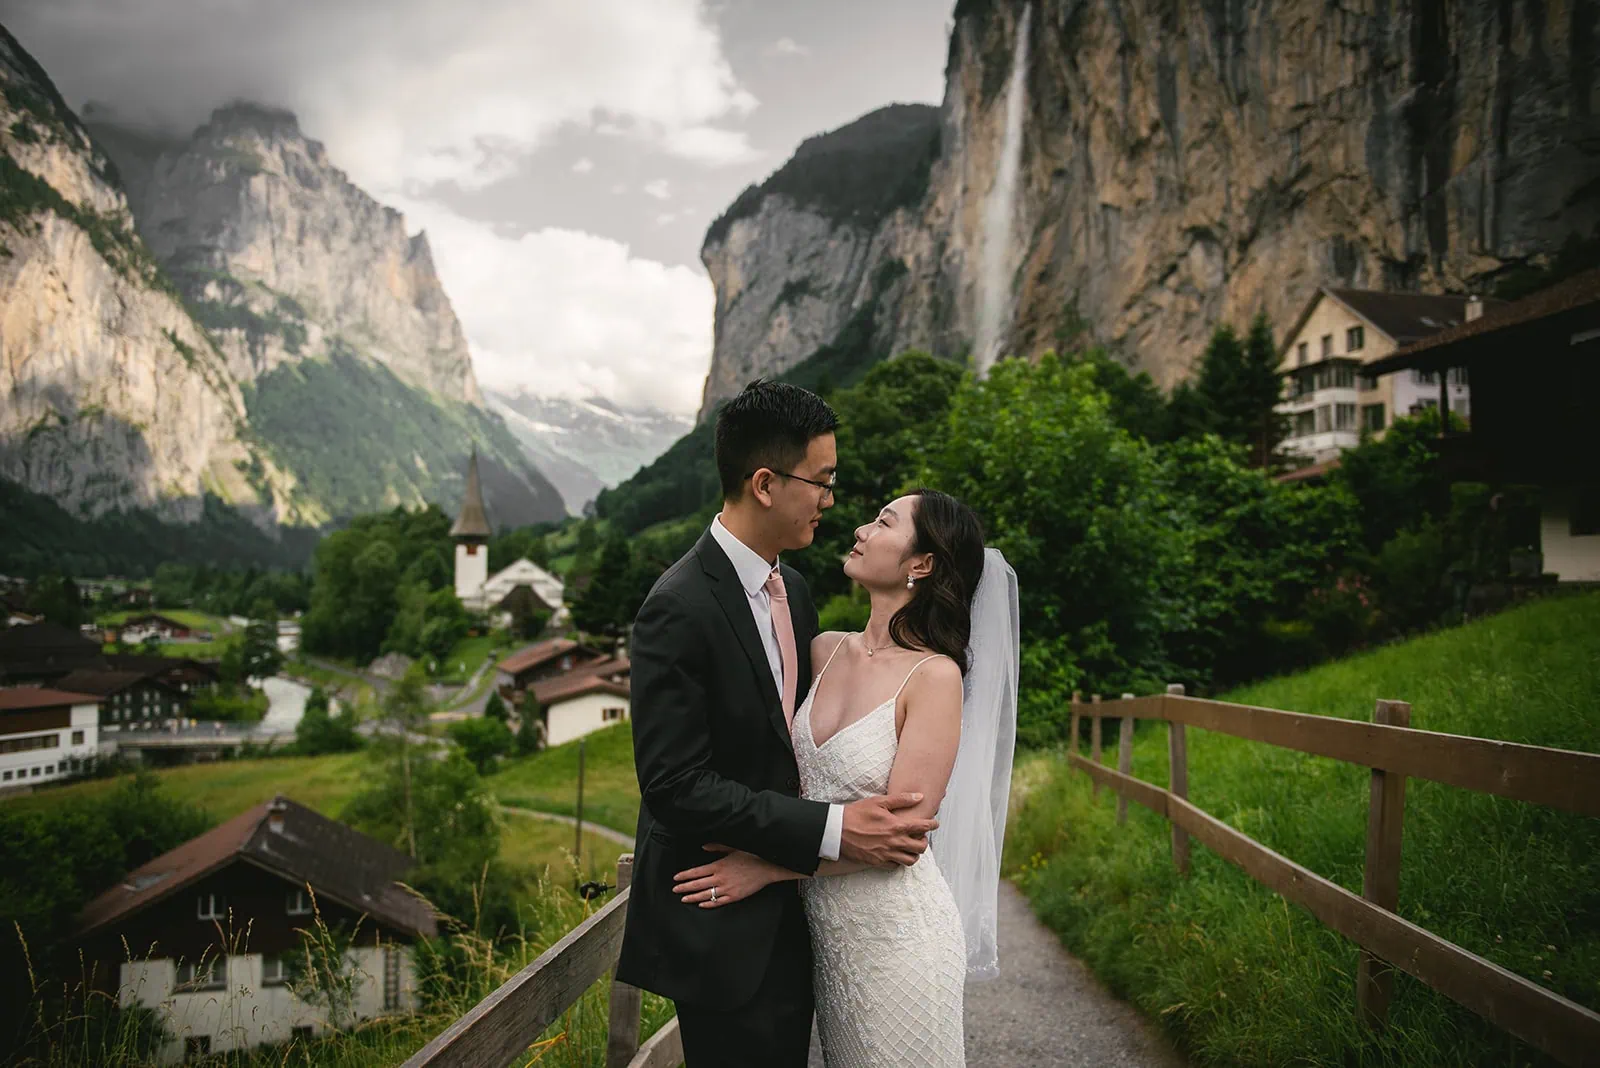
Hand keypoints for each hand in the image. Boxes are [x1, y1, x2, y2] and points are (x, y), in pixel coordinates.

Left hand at [673, 846, 790, 908]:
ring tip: (684, 899)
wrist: (767, 868)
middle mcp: (720, 878)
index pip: (696, 872)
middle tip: (675, 890)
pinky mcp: (734, 897)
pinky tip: (701, 905)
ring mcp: (727, 889)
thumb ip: (717, 847)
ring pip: (705, 895)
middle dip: (684, 888)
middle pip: (698, 884)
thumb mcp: (733, 848)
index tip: (676, 878)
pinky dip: (709, 904)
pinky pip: (718, 902)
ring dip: (693, 897)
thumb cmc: (751, 856)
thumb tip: (704, 847)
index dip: (685, 875)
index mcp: (718, 865)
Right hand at [840, 793, 938, 868]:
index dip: (932, 825)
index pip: (922, 827)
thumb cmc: (856, 813)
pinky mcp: (878, 862)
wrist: (836, 830)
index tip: (935, 823)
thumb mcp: (879, 802)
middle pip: (920, 847)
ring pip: (910, 860)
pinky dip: (900, 861)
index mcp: (897, 826)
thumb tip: (919, 796)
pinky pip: (896, 866)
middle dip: (924, 841)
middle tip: (921, 836)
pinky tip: (897, 853)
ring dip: (914, 854)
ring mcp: (886, 854)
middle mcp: (894, 842)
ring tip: (911, 847)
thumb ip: (901, 799)